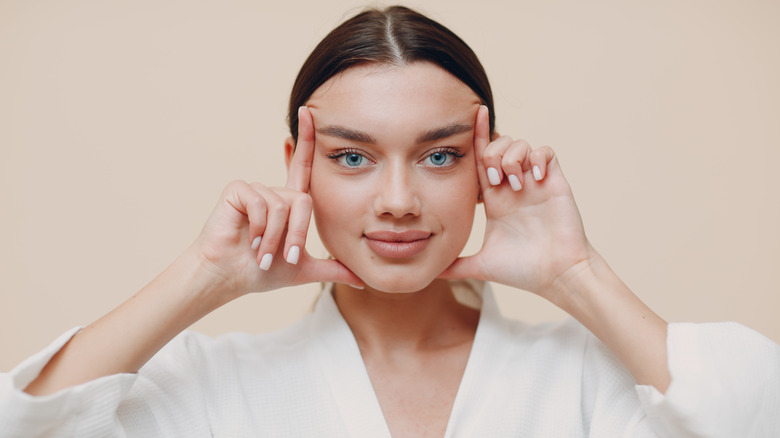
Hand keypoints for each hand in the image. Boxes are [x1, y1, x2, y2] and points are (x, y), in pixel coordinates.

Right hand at [190, 107, 362, 299]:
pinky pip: (262, 203)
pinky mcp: (238, 190)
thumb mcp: (303, 270)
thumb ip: (333, 270)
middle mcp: (274, 192)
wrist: (228, 279)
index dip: (307, 140)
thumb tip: (362, 280)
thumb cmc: (259, 273)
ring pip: (284, 206)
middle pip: (304, 201)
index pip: (304, 167)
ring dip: (276, 238)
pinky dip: (260, 228)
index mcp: (289, 204)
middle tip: (285, 258)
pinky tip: (249, 240)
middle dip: (297, 235)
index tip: (309, 111)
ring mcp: (255, 189)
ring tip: (261, 253)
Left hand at [440, 106, 594, 299]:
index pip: (479, 161)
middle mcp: (513, 186)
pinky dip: (537, 158)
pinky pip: (546, 152)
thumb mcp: (481, 266)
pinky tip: (534, 179)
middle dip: (491, 154)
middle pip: (497, 146)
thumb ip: (455, 266)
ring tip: (516, 184)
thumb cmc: (523, 271)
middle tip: (495, 181)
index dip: (474, 139)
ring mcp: (534, 183)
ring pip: (520, 144)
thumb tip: (430, 274)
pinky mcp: (554, 182)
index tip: (470, 116)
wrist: (557, 277)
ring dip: (512, 158)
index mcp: (494, 199)